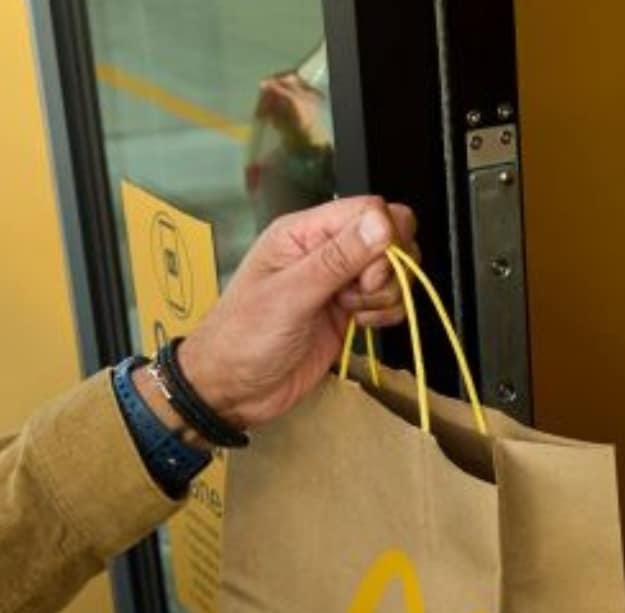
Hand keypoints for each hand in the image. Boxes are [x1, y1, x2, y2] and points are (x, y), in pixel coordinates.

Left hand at [176, 197, 415, 430]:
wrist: (232, 390)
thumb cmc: (241, 340)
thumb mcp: (290, 296)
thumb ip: (337, 259)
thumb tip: (381, 224)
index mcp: (302, 233)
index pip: (368, 210)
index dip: (383, 237)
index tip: (370, 274)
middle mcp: (323, 251)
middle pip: (389, 236)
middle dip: (390, 267)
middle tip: (361, 293)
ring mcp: (338, 282)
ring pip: (392, 269)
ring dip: (386, 293)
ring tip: (352, 312)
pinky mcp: (347, 311)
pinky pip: (387, 299)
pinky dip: (386, 312)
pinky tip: (360, 325)